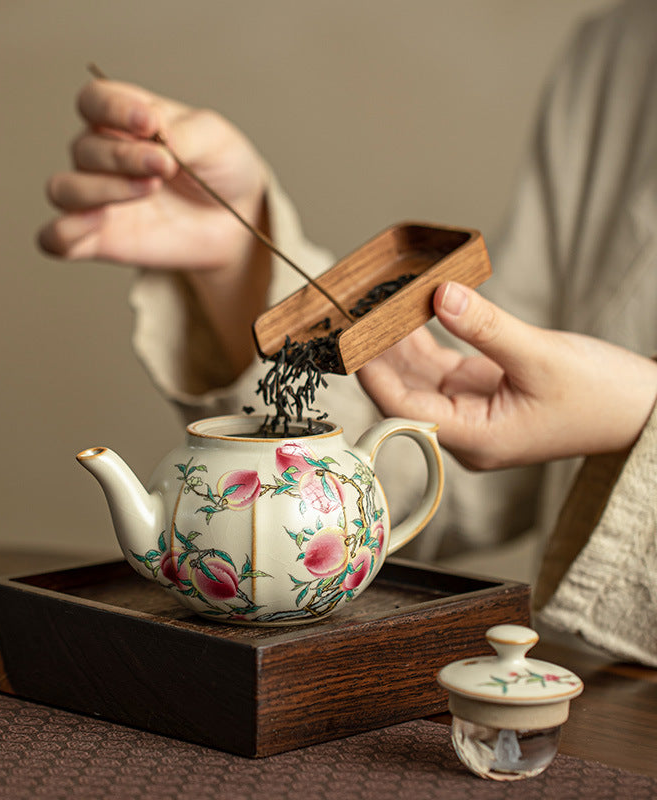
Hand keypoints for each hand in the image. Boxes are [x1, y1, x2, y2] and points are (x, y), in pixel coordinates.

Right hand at [38, 78, 266, 270]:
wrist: (238, 222)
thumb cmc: (221, 171)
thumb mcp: (214, 139)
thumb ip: (183, 132)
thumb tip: (154, 133)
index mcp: (124, 120)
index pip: (94, 100)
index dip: (113, 108)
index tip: (150, 123)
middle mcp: (102, 157)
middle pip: (83, 148)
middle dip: (124, 156)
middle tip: (166, 166)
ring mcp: (97, 200)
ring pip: (64, 189)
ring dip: (101, 188)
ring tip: (148, 190)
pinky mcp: (99, 241)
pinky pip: (55, 239)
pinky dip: (64, 231)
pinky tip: (99, 223)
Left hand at [357, 282, 656, 468]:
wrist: (641, 410)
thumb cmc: (602, 398)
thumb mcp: (542, 357)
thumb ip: (487, 327)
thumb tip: (438, 294)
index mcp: (475, 439)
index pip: (404, 410)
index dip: (374, 375)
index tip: (352, 341)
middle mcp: (464, 429)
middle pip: (405, 392)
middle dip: (379, 354)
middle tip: (354, 316)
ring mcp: (470, 410)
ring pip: (418, 377)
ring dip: (397, 344)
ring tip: (372, 309)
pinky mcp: (479, 391)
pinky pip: (438, 366)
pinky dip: (422, 340)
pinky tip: (404, 314)